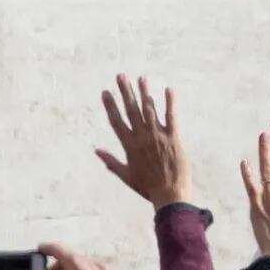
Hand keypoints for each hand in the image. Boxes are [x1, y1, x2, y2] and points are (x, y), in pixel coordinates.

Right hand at [95, 74, 190, 209]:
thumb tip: (96, 151)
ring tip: (141, 78)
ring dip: (145, 93)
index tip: (105, 92)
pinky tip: (169, 89)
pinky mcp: (174, 137)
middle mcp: (142, 137)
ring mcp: (158, 135)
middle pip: (131, 110)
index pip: (116, 121)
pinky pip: (171, 116)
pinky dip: (170, 102)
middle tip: (120, 76)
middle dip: (125, 92)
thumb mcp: (125, 175)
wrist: (169, 193)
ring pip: (149, 110)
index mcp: (129, 146)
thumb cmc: (147, 186)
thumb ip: (111, 161)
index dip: (110, 105)